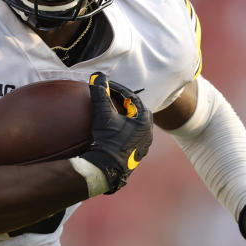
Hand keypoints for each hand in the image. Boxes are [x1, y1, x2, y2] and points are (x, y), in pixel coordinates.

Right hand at [78, 72, 152, 193]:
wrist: (106, 169)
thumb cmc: (107, 141)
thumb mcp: (103, 115)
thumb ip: (101, 94)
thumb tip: (97, 76)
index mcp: (145, 121)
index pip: (132, 98)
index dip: (117, 90)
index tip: (105, 86)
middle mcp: (148, 134)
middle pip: (135, 111)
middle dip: (122, 102)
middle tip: (108, 96)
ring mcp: (143, 146)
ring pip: (134, 125)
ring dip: (123, 117)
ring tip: (109, 112)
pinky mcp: (135, 155)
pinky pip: (131, 137)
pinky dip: (123, 129)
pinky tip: (112, 130)